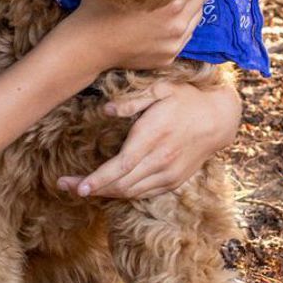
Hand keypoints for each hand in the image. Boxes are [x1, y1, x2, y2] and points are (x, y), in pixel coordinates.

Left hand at [58, 78, 241, 199]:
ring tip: (81, 188)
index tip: (77, 187)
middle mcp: (160, 160)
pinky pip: (144, 193)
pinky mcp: (173, 180)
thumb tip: (106, 109)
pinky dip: (124, 193)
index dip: (97, 180)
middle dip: (90, 188)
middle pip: (121, 184)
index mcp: (153, 137)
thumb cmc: (185, 99)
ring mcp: (168, 173)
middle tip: (64, 185)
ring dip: (105, 193)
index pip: (120, 166)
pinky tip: (109, 187)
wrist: (218, 119)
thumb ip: (132, 100)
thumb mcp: (161, 89)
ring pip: (131, 192)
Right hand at [60, 0, 210, 79]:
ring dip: (191, 4)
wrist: (87, 46)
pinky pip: (184, 36)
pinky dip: (181, 24)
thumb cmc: (100, 9)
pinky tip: (167, 17)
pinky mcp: (169, 57)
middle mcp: (179, 24)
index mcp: (172, 2)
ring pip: (196, 18)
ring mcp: (175, 43)